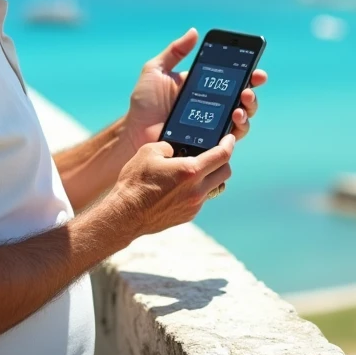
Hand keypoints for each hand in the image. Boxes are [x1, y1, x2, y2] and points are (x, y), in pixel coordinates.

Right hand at [109, 136, 234, 238]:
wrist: (125, 215)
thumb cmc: (135, 182)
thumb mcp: (148, 152)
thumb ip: (168, 146)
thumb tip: (175, 150)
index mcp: (190, 171)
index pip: (222, 155)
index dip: (229, 144)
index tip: (229, 138)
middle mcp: (197, 190)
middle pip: (225, 172)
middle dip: (223, 161)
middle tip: (213, 154)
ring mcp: (194, 205)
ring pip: (215, 187)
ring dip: (210, 177)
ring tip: (195, 170)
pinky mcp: (189, 215)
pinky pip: (201, 199)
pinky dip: (197, 190)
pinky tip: (181, 186)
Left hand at [122, 28, 267, 152]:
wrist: (134, 133)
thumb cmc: (144, 103)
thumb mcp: (156, 70)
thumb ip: (175, 51)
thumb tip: (194, 31)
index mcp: (204, 87)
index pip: (233, 78)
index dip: (249, 73)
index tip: (256, 69)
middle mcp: (214, 106)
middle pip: (244, 99)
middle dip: (252, 92)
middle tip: (248, 88)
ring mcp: (214, 127)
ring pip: (243, 119)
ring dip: (248, 111)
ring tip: (239, 107)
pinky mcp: (210, 145)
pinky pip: (230, 139)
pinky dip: (237, 130)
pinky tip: (233, 121)